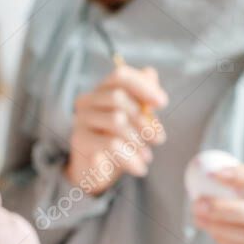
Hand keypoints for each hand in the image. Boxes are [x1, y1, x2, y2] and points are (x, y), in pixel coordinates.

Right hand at [65, 64, 167, 195]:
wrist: (95, 170)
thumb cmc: (117, 138)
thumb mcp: (134, 118)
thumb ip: (143, 97)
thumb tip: (150, 73)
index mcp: (102, 89)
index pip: (120, 75)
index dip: (143, 86)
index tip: (163, 103)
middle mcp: (87, 100)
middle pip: (118, 97)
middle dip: (144, 119)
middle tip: (158, 139)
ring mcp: (81, 120)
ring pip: (116, 120)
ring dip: (138, 140)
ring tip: (147, 156)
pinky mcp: (80, 141)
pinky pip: (110, 144)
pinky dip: (130, 158)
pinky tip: (139, 168)